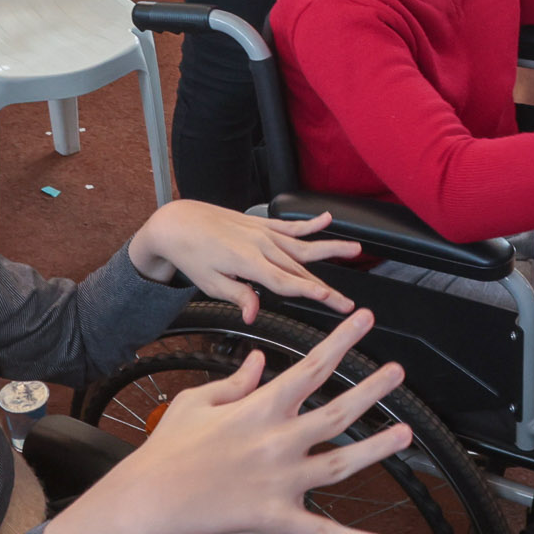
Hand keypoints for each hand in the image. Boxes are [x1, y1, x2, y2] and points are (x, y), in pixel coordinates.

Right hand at [46, 309, 415, 533]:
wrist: (145, 501)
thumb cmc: (166, 449)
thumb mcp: (197, 401)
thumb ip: (236, 381)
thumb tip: (262, 360)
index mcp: (259, 409)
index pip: (311, 367)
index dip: (342, 341)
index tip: (364, 319)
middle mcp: (277, 441)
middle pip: (337, 413)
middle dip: (371, 390)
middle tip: (398, 373)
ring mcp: (280, 481)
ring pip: (340, 464)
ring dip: (376, 449)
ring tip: (405, 433)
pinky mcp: (275, 518)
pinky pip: (320, 531)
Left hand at [130, 202, 359, 319]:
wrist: (179, 223)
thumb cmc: (191, 255)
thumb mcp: (209, 283)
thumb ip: (237, 296)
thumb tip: (253, 314)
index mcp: (248, 262)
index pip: (285, 282)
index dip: (309, 292)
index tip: (330, 300)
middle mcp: (260, 245)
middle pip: (300, 269)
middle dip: (326, 287)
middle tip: (348, 302)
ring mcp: (262, 232)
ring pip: (302, 245)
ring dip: (330, 249)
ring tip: (355, 250)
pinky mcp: (260, 223)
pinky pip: (290, 225)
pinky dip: (309, 223)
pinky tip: (326, 219)